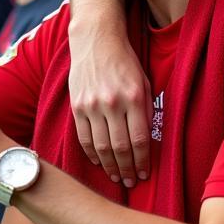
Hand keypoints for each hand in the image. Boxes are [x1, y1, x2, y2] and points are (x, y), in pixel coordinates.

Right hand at [68, 19, 151, 186]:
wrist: (96, 40)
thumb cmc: (125, 62)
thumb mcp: (145, 82)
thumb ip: (146, 110)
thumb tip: (146, 141)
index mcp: (134, 97)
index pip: (140, 140)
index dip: (143, 161)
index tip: (145, 174)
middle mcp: (113, 103)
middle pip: (120, 147)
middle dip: (127, 169)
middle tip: (132, 182)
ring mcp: (92, 105)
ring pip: (101, 146)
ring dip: (110, 166)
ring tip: (117, 178)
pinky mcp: (77, 105)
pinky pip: (83, 137)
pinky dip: (91, 154)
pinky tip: (99, 162)